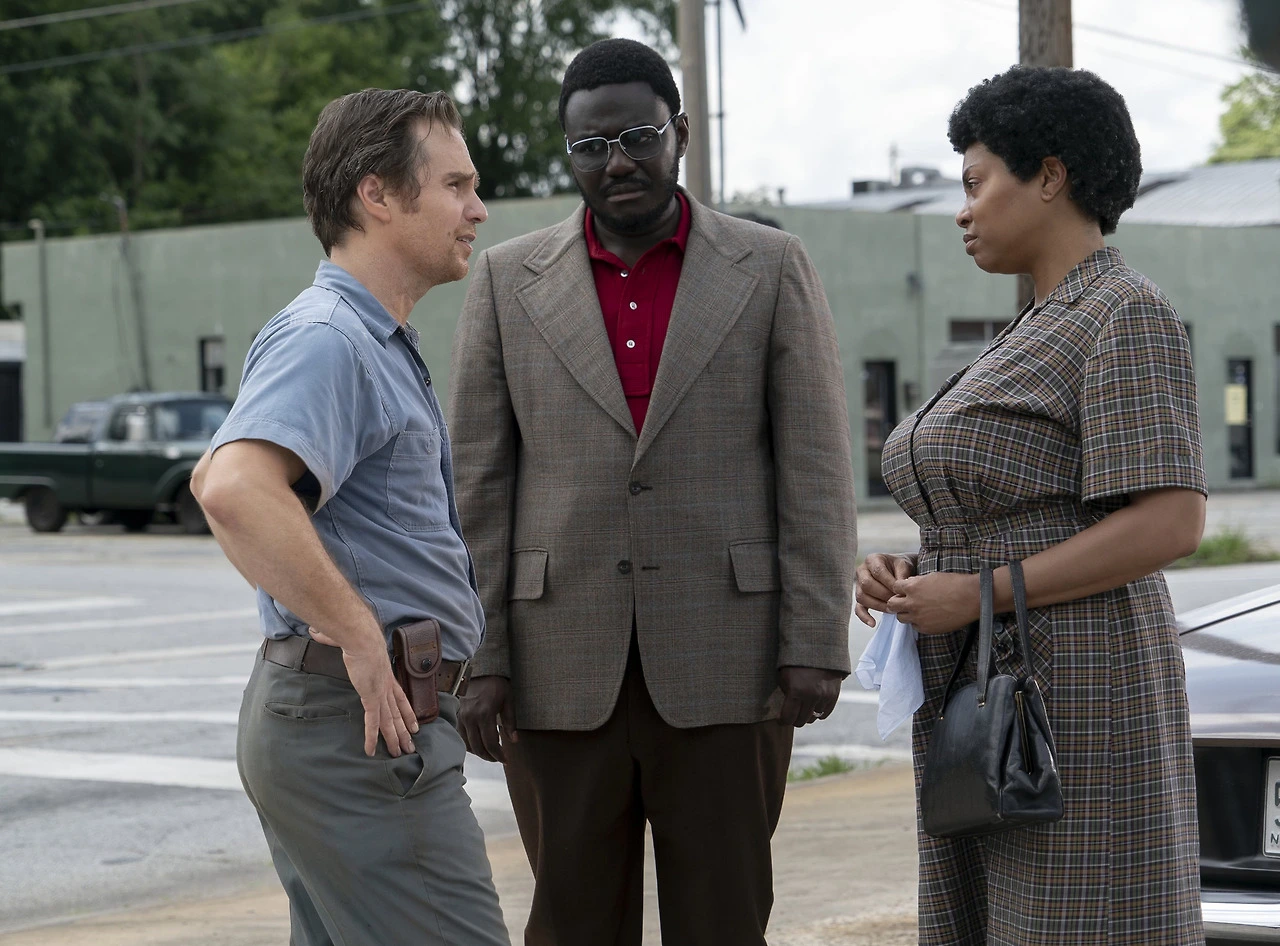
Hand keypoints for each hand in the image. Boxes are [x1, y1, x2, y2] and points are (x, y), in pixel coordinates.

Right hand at [308, 626, 416, 757]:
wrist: (362, 637)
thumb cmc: (356, 635)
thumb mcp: (348, 640)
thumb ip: (333, 637)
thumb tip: (316, 630)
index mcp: (386, 675)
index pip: (401, 698)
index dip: (408, 713)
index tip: (415, 725)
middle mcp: (386, 687)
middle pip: (398, 714)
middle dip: (404, 731)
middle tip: (410, 746)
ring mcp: (380, 694)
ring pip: (389, 722)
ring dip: (394, 739)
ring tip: (400, 753)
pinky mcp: (371, 698)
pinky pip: (372, 723)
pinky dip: (372, 738)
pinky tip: (371, 751)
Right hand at [458, 675, 517, 762]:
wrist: (479, 672)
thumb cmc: (496, 685)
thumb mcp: (508, 700)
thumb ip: (510, 721)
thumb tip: (513, 741)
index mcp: (485, 714)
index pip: (491, 743)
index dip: (499, 755)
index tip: (506, 760)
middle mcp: (470, 718)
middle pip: (479, 748)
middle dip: (490, 757)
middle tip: (500, 759)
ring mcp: (462, 718)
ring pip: (468, 745)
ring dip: (480, 752)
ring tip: (491, 753)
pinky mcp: (457, 717)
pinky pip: (462, 737)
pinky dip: (471, 745)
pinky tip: (480, 744)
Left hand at [778, 666, 842, 727]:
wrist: (817, 647)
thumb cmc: (795, 662)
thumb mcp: (783, 676)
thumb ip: (786, 695)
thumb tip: (786, 710)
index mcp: (796, 691)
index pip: (788, 718)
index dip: (782, 721)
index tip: (780, 720)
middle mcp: (811, 696)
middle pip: (801, 721)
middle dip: (794, 719)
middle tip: (791, 714)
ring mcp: (824, 696)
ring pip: (813, 718)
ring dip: (807, 715)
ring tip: (802, 708)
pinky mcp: (834, 694)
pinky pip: (825, 713)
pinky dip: (818, 712)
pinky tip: (813, 707)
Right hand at [855, 553, 916, 626]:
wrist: (900, 571)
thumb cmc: (902, 568)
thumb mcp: (904, 566)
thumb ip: (902, 575)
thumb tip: (899, 591)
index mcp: (872, 559)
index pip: (877, 572)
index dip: (889, 582)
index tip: (901, 591)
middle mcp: (862, 570)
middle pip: (866, 584)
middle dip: (883, 595)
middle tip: (897, 601)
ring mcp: (859, 585)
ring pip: (861, 597)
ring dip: (877, 605)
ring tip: (892, 609)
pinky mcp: (860, 597)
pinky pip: (858, 608)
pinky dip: (864, 616)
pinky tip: (873, 623)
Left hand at [885, 572, 979, 635]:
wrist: (972, 598)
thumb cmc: (955, 584)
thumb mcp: (932, 577)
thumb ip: (916, 582)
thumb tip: (908, 584)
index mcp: (912, 588)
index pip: (894, 588)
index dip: (899, 588)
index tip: (904, 590)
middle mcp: (912, 604)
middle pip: (892, 605)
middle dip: (896, 602)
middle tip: (903, 602)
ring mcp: (919, 618)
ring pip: (901, 618)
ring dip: (906, 613)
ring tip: (916, 610)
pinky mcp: (927, 628)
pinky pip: (915, 627)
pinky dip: (918, 622)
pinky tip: (927, 617)